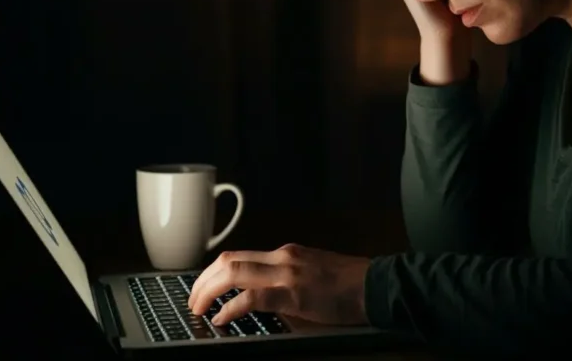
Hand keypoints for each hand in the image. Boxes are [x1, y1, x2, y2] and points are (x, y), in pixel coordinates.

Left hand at [188, 243, 370, 326]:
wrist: (378, 285)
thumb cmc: (352, 284)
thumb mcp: (313, 273)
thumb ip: (288, 278)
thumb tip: (262, 295)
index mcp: (287, 253)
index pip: (238, 256)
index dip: (213, 272)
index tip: (203, 288)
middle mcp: (283, 257)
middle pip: (228, 260)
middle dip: (203, 280)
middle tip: (193, 300)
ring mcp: (287, 272)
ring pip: (233, 272)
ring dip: (209, 291)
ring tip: (199, 308)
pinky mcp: (294, 292)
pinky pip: (252, 297)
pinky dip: (231, 307)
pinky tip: (223, 319)